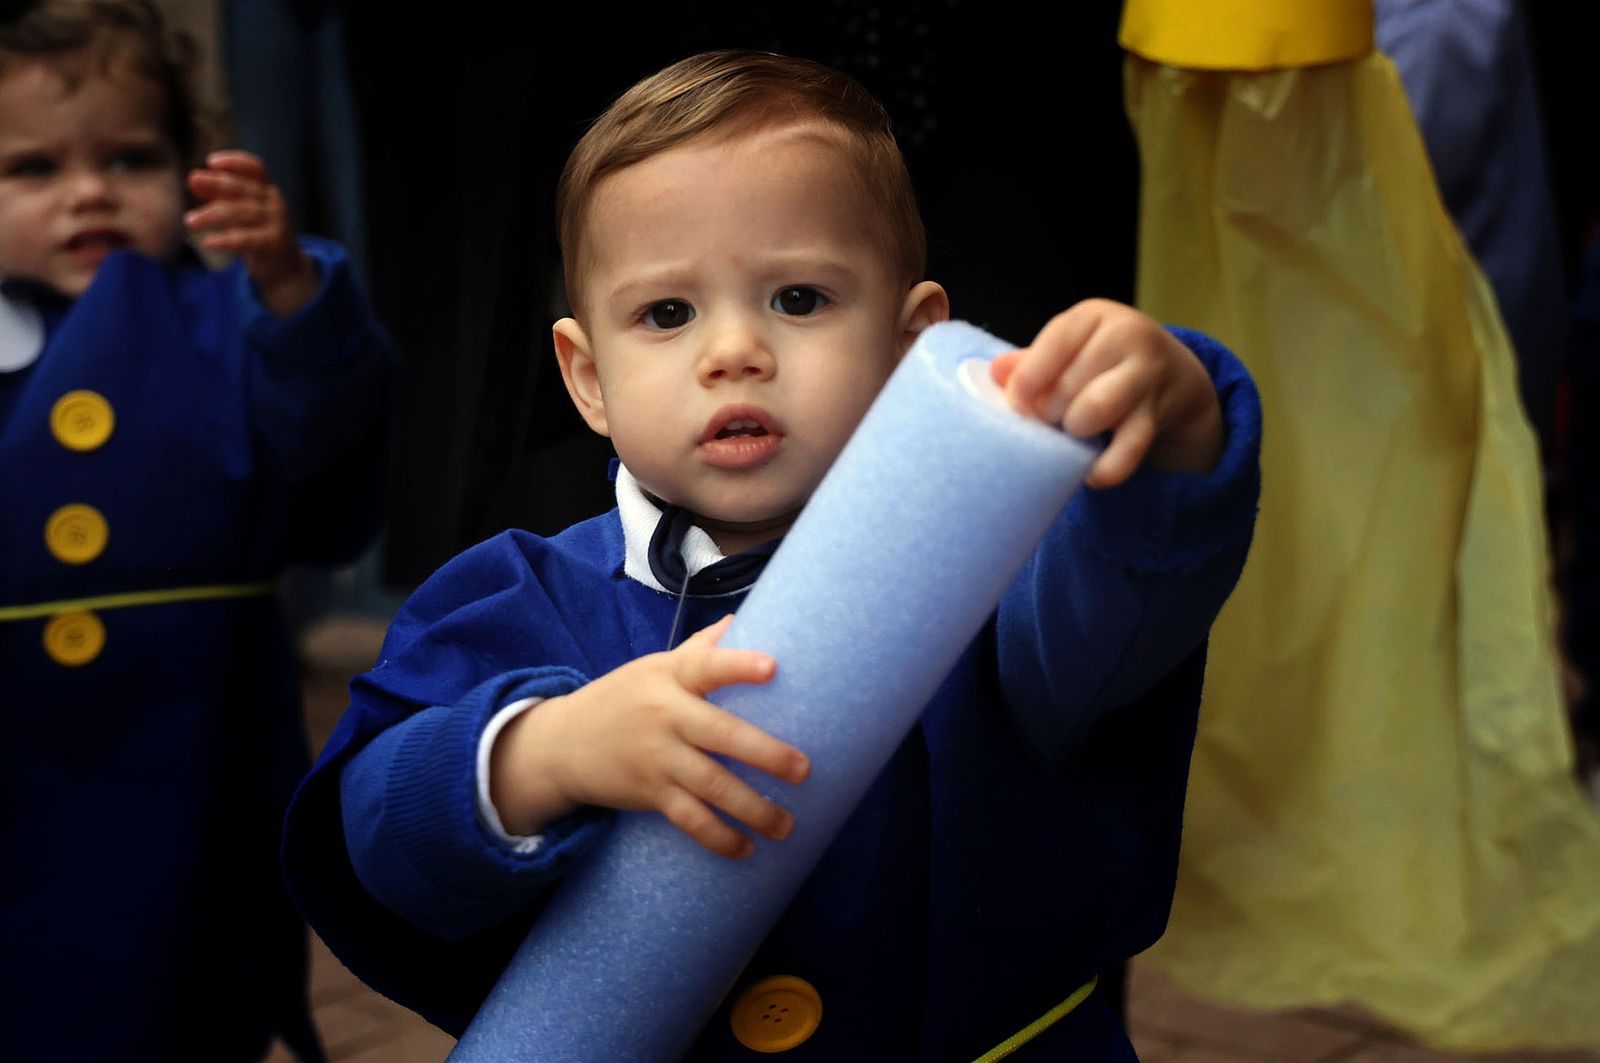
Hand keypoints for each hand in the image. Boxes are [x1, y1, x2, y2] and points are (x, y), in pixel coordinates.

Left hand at [185, 150, 316, 317]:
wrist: (285, 267)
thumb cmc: (257, 233)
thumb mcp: (239, 211)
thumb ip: (219, 195)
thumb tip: (193, 179)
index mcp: (266, 190)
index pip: (255, 168)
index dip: (235, 162)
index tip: (211, 162)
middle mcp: (274, 203)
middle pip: (243, 188)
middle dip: (216, 183)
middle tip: (192, 181)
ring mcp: (277, 223)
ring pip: (240, 213)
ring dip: (212, 215)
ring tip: (190, 221)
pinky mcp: (274, 244)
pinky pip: (246, 240)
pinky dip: (226, 240)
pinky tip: (208, 243)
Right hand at [489, 615, 809, 858]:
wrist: (560, 744)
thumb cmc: (622, 698)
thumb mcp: (654, 667)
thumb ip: (697, 649)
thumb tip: (736, 621)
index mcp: (670, 676)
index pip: (706, 665)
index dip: (738, 665)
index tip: (772, 667)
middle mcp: (665, 715)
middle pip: (720, 733)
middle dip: (765, 753)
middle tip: (804, 770)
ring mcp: (657, 757)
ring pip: (711, 786)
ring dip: (752, 809)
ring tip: (786, 825)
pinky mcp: (649, 792)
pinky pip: (689, 819)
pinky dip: (719, 837)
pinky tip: (746, 849)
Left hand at [991, 299, 1223, 487]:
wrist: (1175, 375)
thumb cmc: (1104, 361)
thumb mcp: (1072, 349)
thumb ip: (1032, 361)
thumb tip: (994, 372)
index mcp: (1094, 316)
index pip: (1055, 342)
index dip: (1028, 378)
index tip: (1016, 403)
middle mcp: (1125, 337)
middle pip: (1069, 382)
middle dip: (1049, 411)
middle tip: (1048, 419)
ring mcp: (1146, 375)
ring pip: (1095, 409)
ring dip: (1073, 429)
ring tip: (1071, 432)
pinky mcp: (1158, 415)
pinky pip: (1129, 448)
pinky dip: (1106, 468)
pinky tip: (1091, 474)